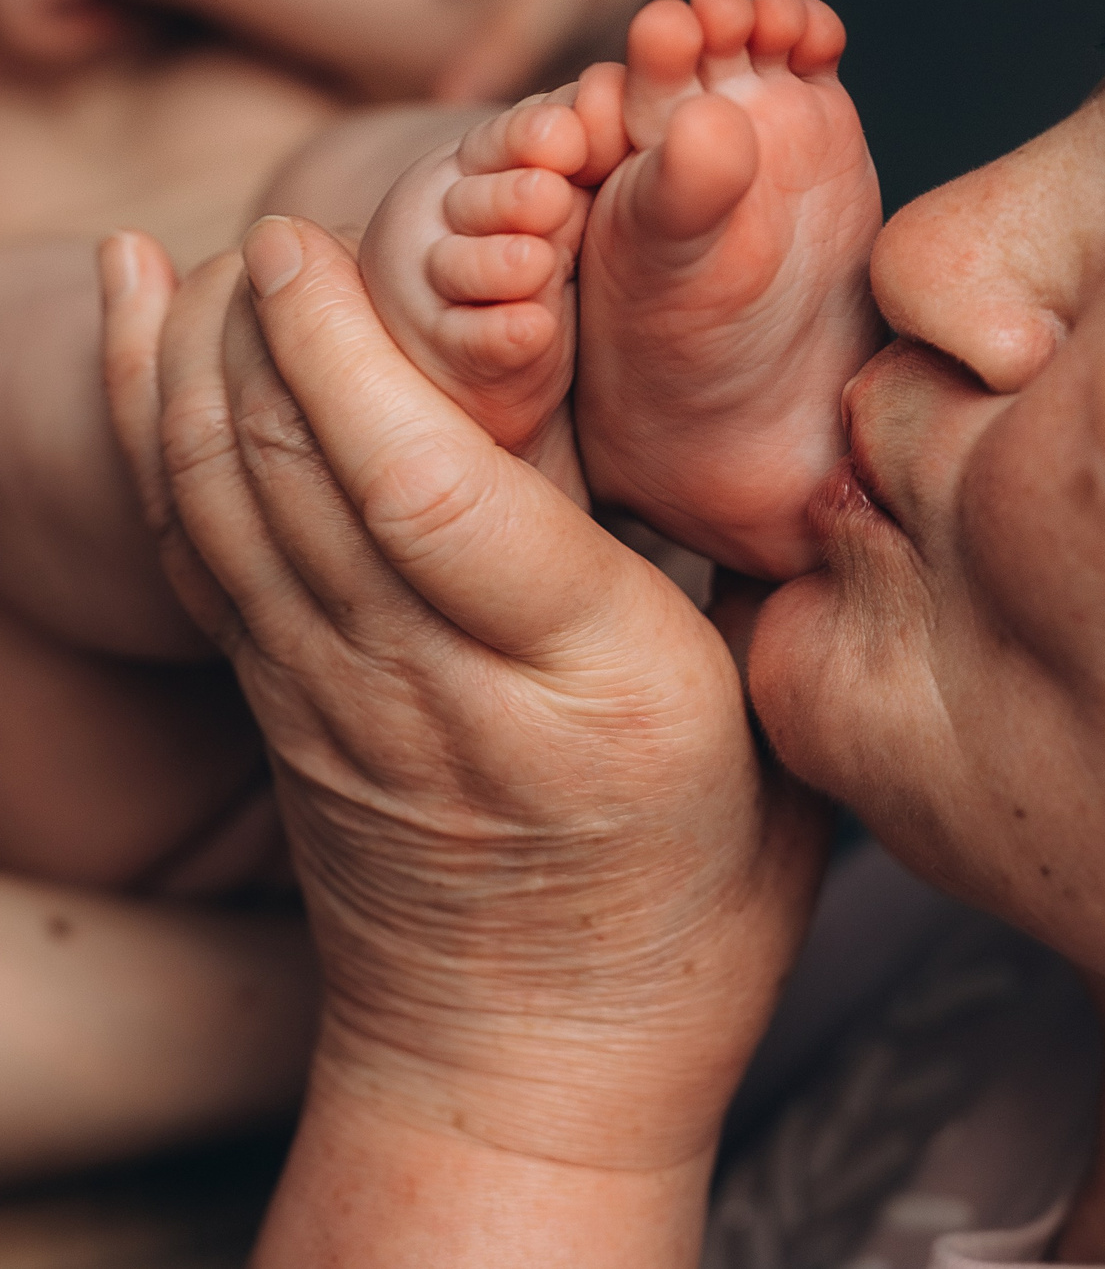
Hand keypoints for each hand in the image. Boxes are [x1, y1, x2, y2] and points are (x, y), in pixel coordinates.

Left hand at [98, 222, 826, 1179]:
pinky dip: (153, 441)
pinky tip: (141, 346)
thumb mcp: (778, 745)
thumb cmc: (692, 908)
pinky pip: (196, 559)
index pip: (433, 493)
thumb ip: (760, 583)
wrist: (531, 1067)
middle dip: (257, 331)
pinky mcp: (284, 718)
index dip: (352, 353)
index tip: (317, 241)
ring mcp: (334, 706)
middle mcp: (435, 685)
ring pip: (222, 511)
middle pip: (298, 482)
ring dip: (187, 375)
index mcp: (587, 681)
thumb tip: (777, 429)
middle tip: (279, 222)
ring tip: (197, 267)